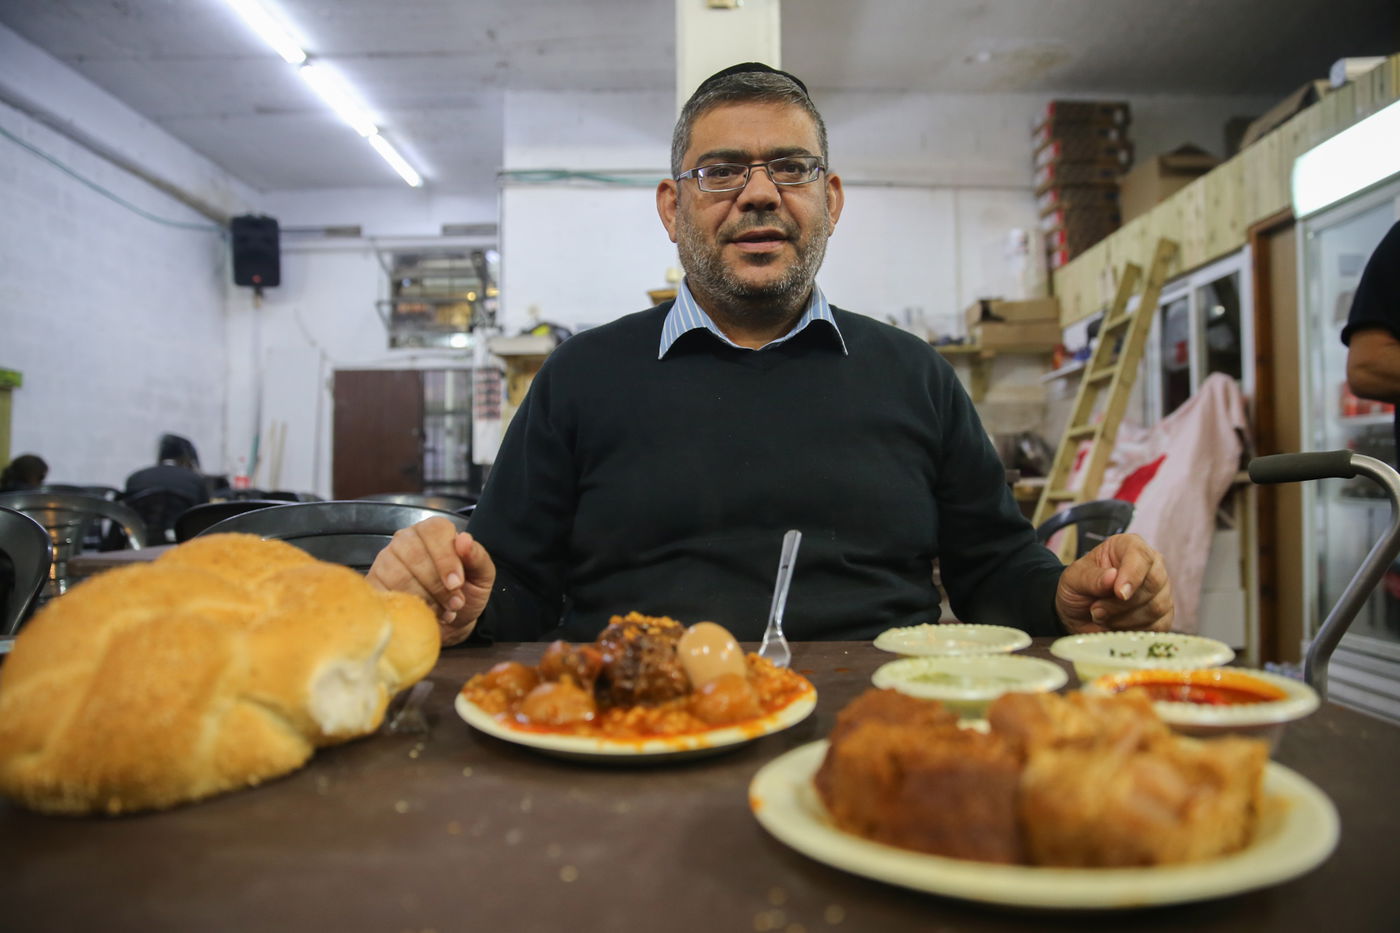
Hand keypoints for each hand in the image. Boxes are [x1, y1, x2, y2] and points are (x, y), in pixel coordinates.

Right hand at [366, 517, 495, 645]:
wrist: (453, 623)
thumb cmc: (466, 593)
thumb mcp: (482, 577)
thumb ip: (478, 557)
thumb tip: (464, 540)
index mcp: (434, 531)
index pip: (435, 531)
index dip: (446, 558)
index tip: (456, 584)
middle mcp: (407, 539)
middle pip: (415, 554)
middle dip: (438, 585)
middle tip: (454, 604)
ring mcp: (387, 559)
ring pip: (399, 575)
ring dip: (424, 598)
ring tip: (442, 611)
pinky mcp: (374, 581)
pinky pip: (385, 592)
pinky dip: (406, 607)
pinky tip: (422, 614)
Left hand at [1054, 533, 1172, 633]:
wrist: (1077, 615)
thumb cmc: (1078, 589)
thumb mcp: (1073, 579)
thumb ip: (1092, 577)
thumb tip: (1112, 577)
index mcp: (1129, 547)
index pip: (1141, 556)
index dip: (1132, 575)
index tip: (1119, 593)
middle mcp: (1151, 566)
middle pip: (1153, 584)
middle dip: (1121, 604)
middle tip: (1096, 609)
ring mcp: (1161, 592)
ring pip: (1156, 607)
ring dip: (1123, 619)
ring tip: (1100, 616)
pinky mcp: (1163, 616)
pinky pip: (1157, 626)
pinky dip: (1132, 630)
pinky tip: (1115, 626)